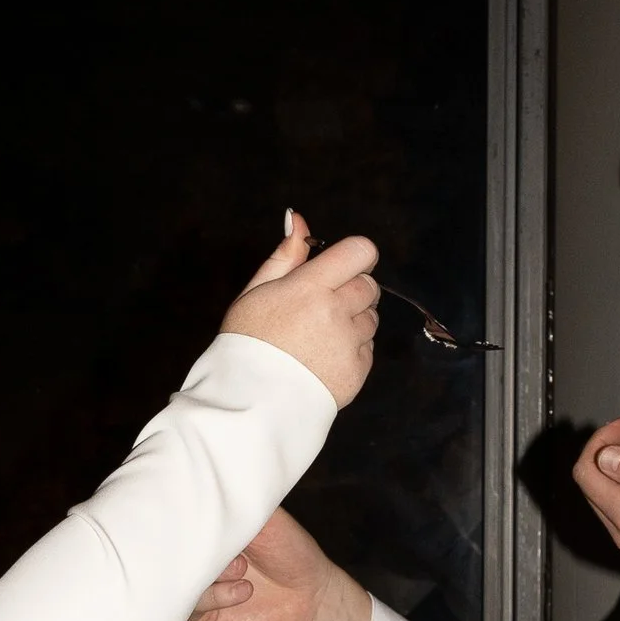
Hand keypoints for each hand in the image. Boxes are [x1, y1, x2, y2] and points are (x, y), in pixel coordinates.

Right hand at [191, 505, 372, 620]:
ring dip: (210, 573)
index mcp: (211, 529)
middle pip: (171, 550)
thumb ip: (235, 505)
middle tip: (229, 550)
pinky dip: (215, 597)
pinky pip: (189, 605)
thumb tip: (206, 487)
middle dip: (197, 549)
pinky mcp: (202, 612)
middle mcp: (201, 556)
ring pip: (178, 578)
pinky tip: (244, 591)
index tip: (197, 519)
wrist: (310, 597)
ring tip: (241, 570)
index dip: (184, 519)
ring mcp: (199, 583)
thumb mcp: (266, 518)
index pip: (179, 519)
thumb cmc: (291, 551)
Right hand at [219, 213, 380, 406]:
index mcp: (310, 288)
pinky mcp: (357, 372)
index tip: (341, 267)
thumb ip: (286, 255)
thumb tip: (299, 219)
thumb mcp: (257, 291)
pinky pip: (368, 349)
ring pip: (371, 318)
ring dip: (353, 321)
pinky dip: (352, 350)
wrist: (249, 401)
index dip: (354, 257)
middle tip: (321, 307)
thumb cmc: (248, 342)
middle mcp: (335, 313)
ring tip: (318, 337)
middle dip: (351, 290)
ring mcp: (349, 345)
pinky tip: (323, 357)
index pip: (361, 252)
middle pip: (369, 285)